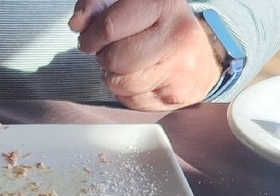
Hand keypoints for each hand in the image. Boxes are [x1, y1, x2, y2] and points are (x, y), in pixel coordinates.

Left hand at [69, 0, 220, 110]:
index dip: (91, 37)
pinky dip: (128, 94)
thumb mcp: (131, 6)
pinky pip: (132, 102)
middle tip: (114, 51)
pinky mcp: (176, 94)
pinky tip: (140, 79)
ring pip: (120, 84)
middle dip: (105, 58)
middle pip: (114, 59)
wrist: (201, 60)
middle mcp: (177, 34)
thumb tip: (78, 22)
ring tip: (128, 65)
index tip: (89, 40)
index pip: (110, 27)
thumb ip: (98, 7)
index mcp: (164, 3)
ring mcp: (179, 67)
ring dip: (114, 77)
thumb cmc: (161, 29)